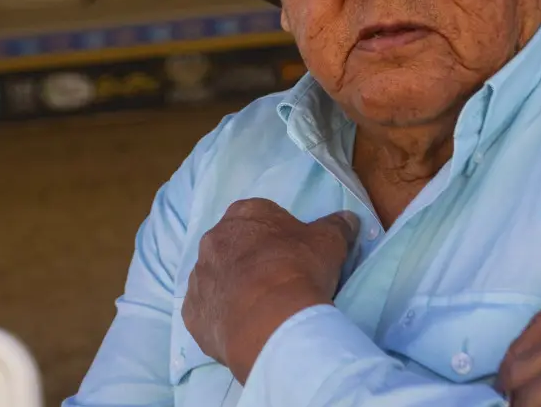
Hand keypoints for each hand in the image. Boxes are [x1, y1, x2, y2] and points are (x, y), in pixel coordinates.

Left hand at [181, 198, 358, 382]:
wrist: (271, 318)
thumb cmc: (299, 269)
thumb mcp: (328, 241)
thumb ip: (337, 225)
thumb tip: (348, 218)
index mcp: (243, 214)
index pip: (258, 216)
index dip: (276, 235)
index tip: (291, 253)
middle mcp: (213, 240)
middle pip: (232, 246)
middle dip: (249, 259)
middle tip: (274, 280)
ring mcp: (198, 277)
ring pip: (216, 278)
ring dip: (232, 287)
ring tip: (258, 307)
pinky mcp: (192, 312)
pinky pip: (206, 311)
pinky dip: (220, 316)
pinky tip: (241, 326)